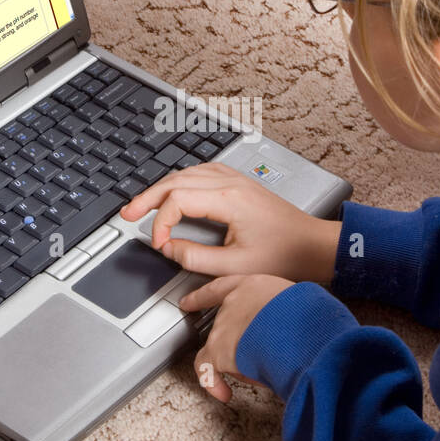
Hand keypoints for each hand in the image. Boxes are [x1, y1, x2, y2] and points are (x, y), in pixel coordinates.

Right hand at [120, 162, 340, 285]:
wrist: (313, 245)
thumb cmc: (284, 255)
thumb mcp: (236, 267)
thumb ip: (196, 259)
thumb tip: (168, 248)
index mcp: (228, 199)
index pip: (178, 200)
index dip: (160, 222)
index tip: (158, 243)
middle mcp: (230, 183)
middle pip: (176, 179)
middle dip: (148, 197)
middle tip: (126, 214)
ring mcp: (235, 180)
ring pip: (186, 173)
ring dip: (161, 188)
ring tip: (143, 206)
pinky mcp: (238, 184)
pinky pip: (200, 174)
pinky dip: (179, 183)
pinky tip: (172, 194)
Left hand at [184, 274, 292, 402]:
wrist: (299, 327)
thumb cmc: (309, 315)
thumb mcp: (298, 300)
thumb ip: (285, 309)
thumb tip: (291, 326)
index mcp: (252, 285)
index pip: (219, 289)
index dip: (201, 298)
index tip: (188, 302)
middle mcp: (233, 303)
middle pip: (225, 326)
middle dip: (240, 344)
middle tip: (260, 356)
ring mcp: (223, 326)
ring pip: (224, 349)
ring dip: (241, 363)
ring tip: (265, 371)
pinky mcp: (219, 350)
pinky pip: (208, 370)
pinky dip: (213, 383)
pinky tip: (223, 393)